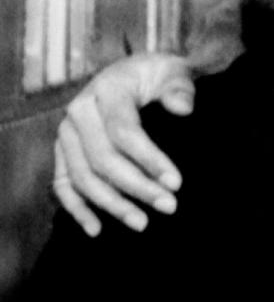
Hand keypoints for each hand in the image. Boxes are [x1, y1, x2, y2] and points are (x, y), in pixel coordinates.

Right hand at [53, 53, 194, 235]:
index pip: (124, 131)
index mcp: (107, 89)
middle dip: (137, 187)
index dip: (150, 159)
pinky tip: (97, 230)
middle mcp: (79, 111)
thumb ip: (180, 88)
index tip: (176, 183)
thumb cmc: (160, 75)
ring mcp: (66, 134)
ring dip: (112, 204)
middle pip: (103, 158)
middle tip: (169, 206)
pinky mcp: (63, 152)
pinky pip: (63, 185)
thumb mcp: (175, 72)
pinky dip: (76, 209)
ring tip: (143, 223)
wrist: (137, 74)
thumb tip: (183, 109)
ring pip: (83, 177)